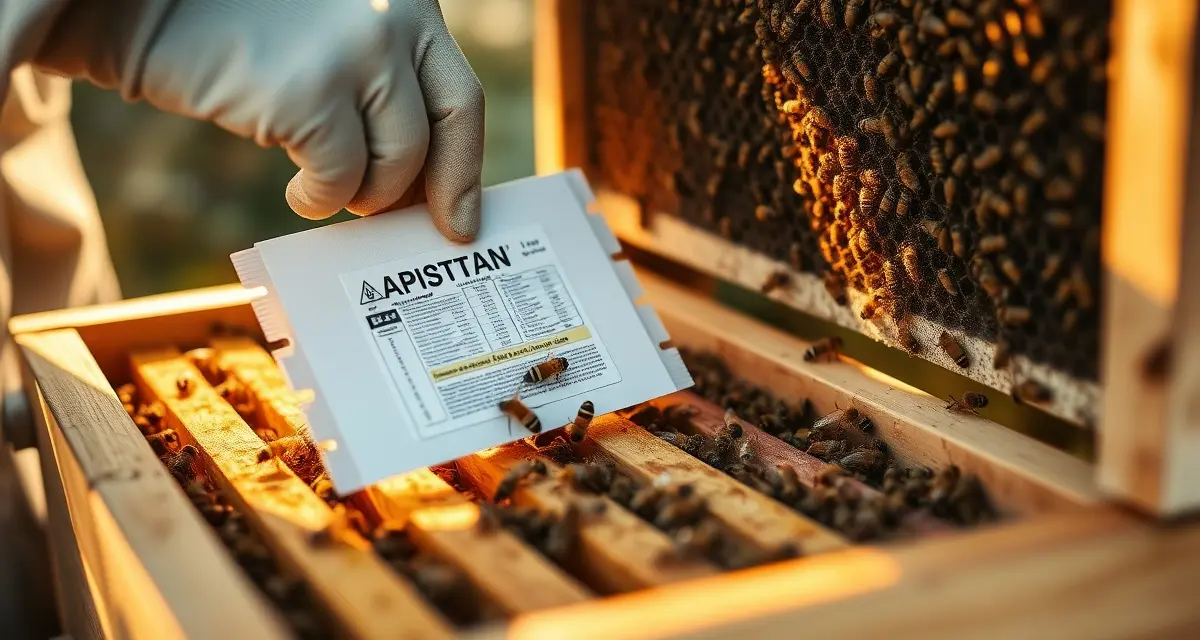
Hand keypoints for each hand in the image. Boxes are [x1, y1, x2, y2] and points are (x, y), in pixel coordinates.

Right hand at [36, 0, 484, 241]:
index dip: (464, 164)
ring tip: (329, 188)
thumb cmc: (232, 26)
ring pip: (396, 162)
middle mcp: (393, 19)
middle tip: (422, 230)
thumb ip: (381, 80)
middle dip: (439, 192)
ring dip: (364, 193)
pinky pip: (341, 179)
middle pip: (447, 131)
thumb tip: (422, 180)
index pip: (459, 96)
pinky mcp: (312, 93)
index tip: (462, 215)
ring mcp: (357, 53)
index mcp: (405, 2)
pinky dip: (321, 199)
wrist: (137, 2)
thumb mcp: (331, 33)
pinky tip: (298, 191)